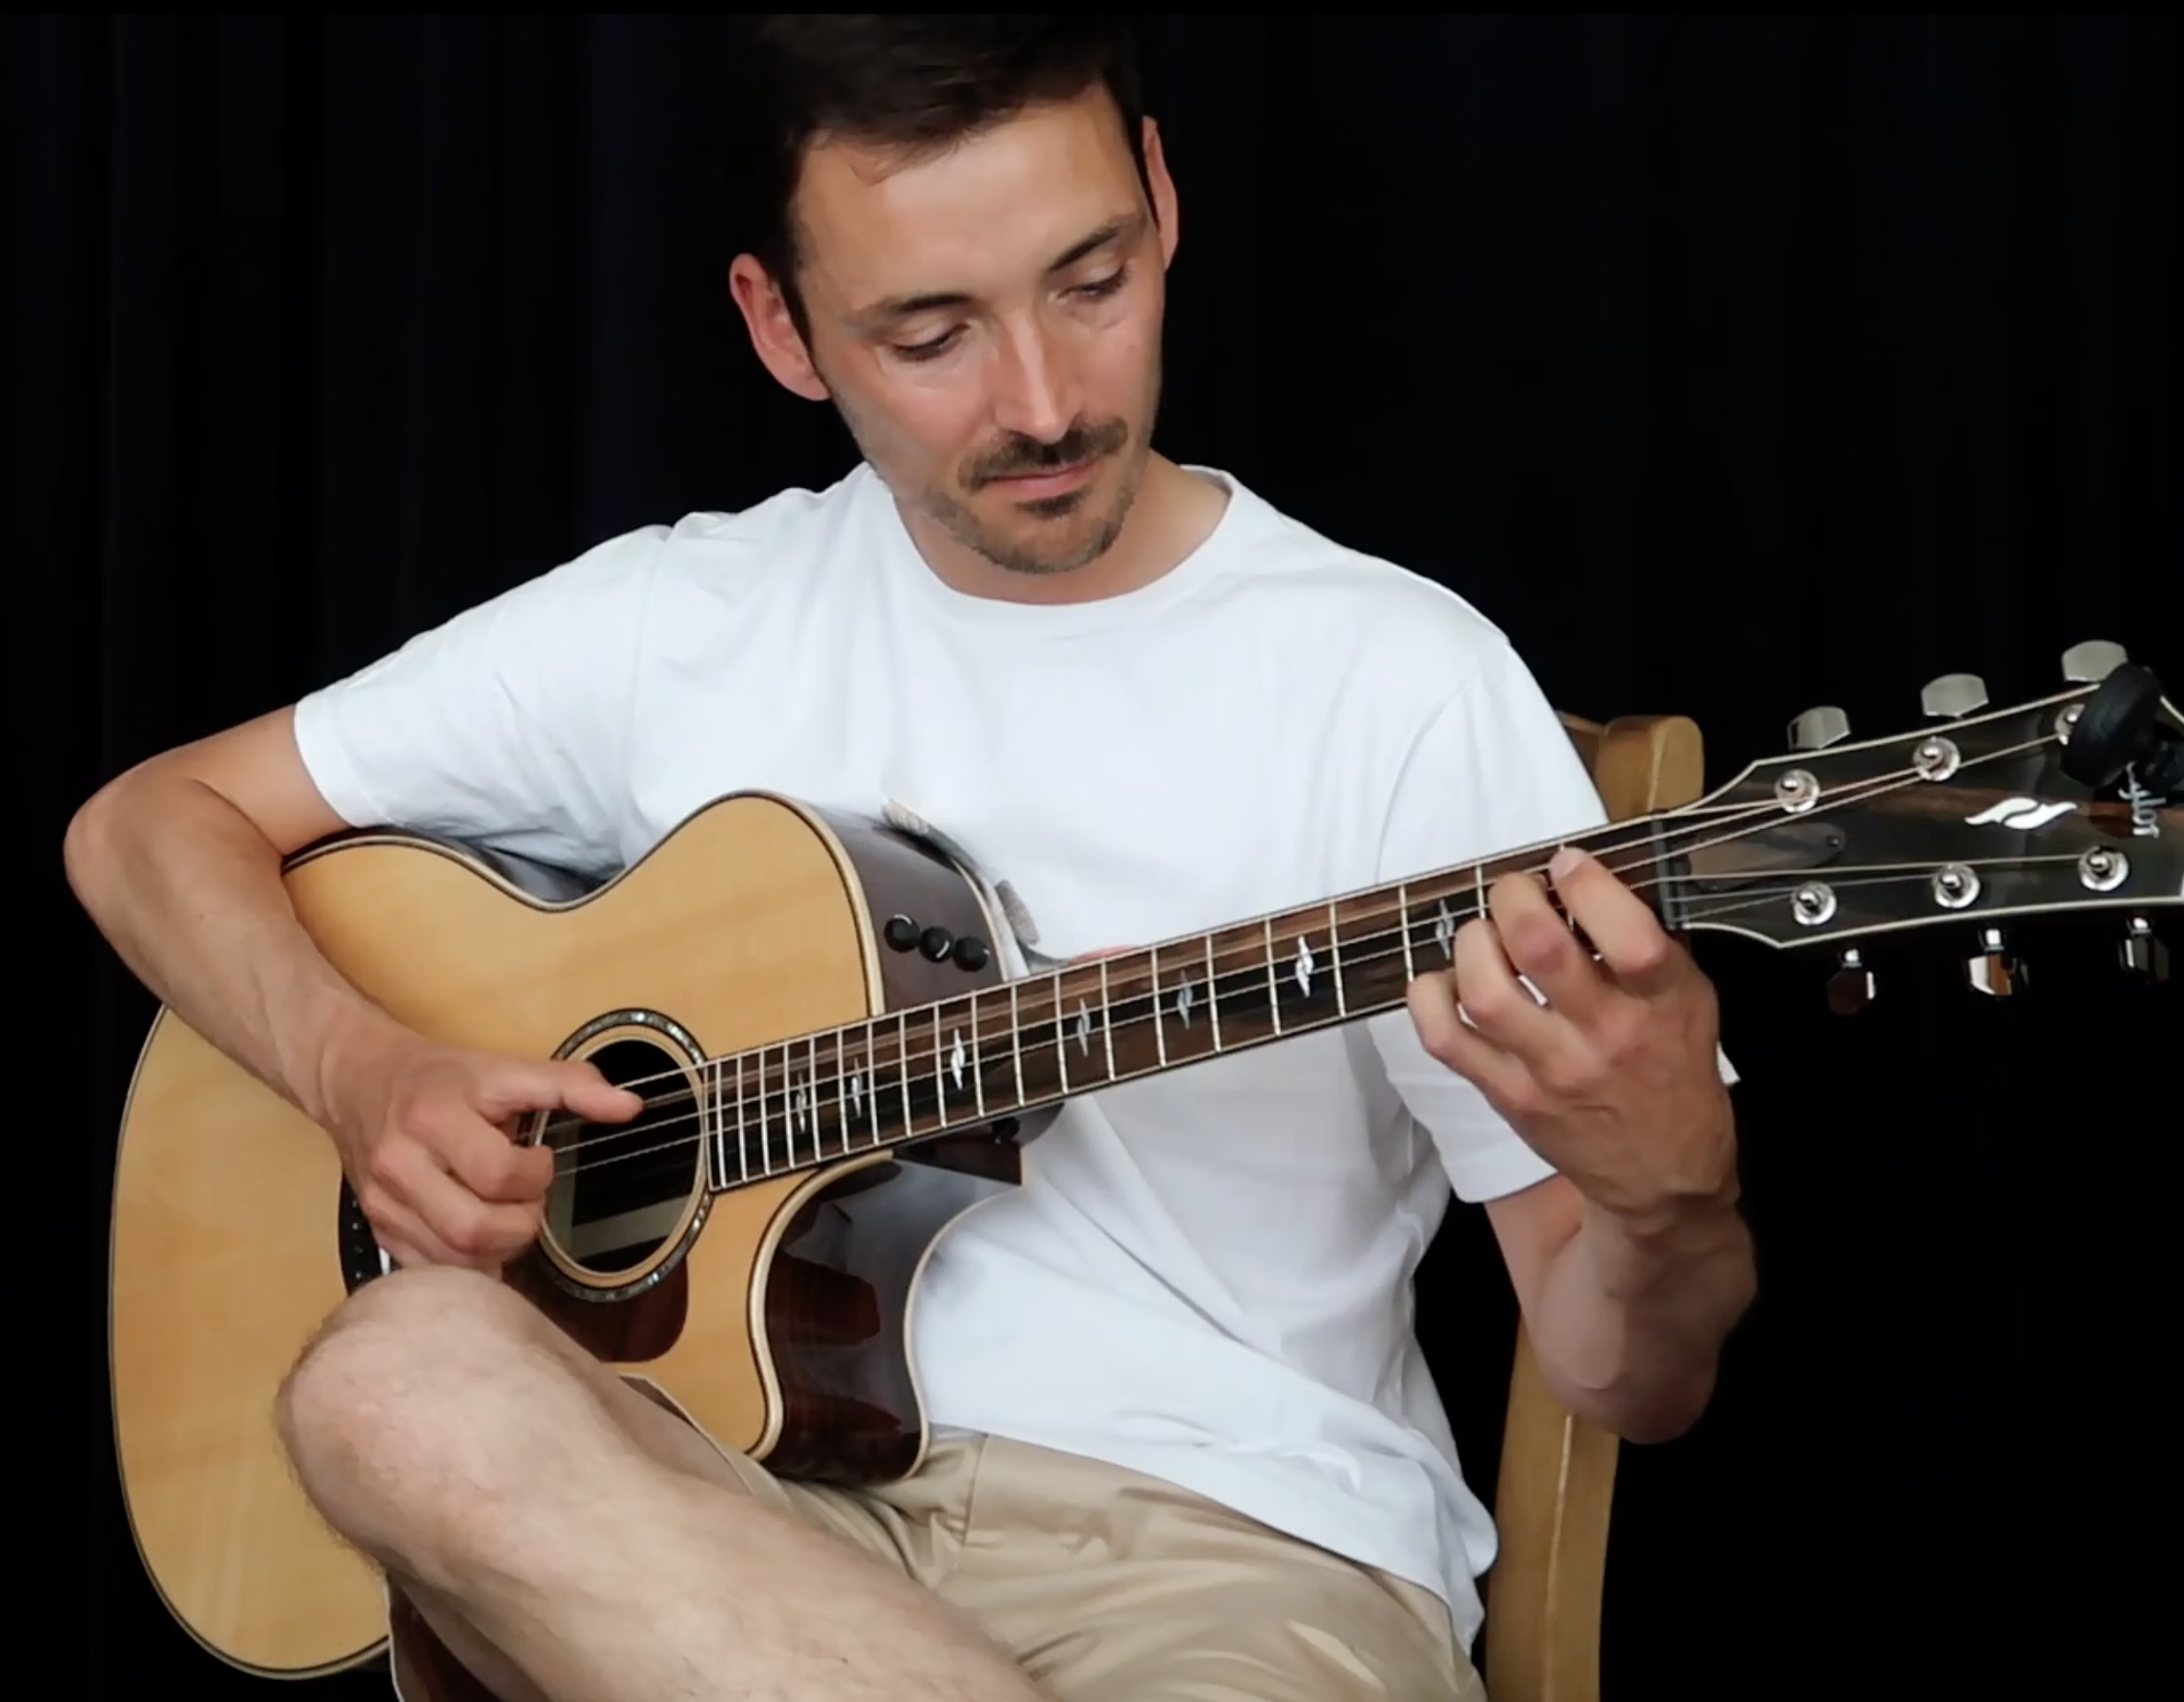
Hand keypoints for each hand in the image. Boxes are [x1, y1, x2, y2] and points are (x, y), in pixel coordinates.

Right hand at [321, 1029, 642, 1271]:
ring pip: (455, 1258)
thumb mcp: (503, 1067)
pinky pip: (433, 1271)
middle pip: (474, 1228)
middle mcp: (401, 1163)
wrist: (357, 1080)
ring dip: (499, 1248)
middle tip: (527, 1198)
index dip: (535, 1176)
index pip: (498, 1172)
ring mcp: (384, 1203)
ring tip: (506, 1212)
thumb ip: (569, 1085)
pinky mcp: (377, 1230)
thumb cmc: (439, 1077)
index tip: (539, 1160)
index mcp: (435, 1117)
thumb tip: (630, 1107)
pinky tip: (481, 1235)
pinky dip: (469, 1263)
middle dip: (521, 1223)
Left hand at [1406, 843, 1734, 1225]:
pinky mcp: (1507, 1096)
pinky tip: (1445, 981)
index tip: (1568, 863)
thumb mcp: (1691, 999)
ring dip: (1473, 943)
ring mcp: (1549, 1071)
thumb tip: (1590, 873)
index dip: (1587, 884)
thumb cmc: (1674, 1070)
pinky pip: (1446, 1040)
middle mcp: (1604, 1037)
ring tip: (1485, 935)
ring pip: (1485, 991)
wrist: (1662, 1174)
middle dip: (1516, 898)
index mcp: (1662, 1004)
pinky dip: (1429, 998)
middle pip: (1540, 949)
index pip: (1627, 936)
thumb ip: (1649, 938)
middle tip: (1515, 892)